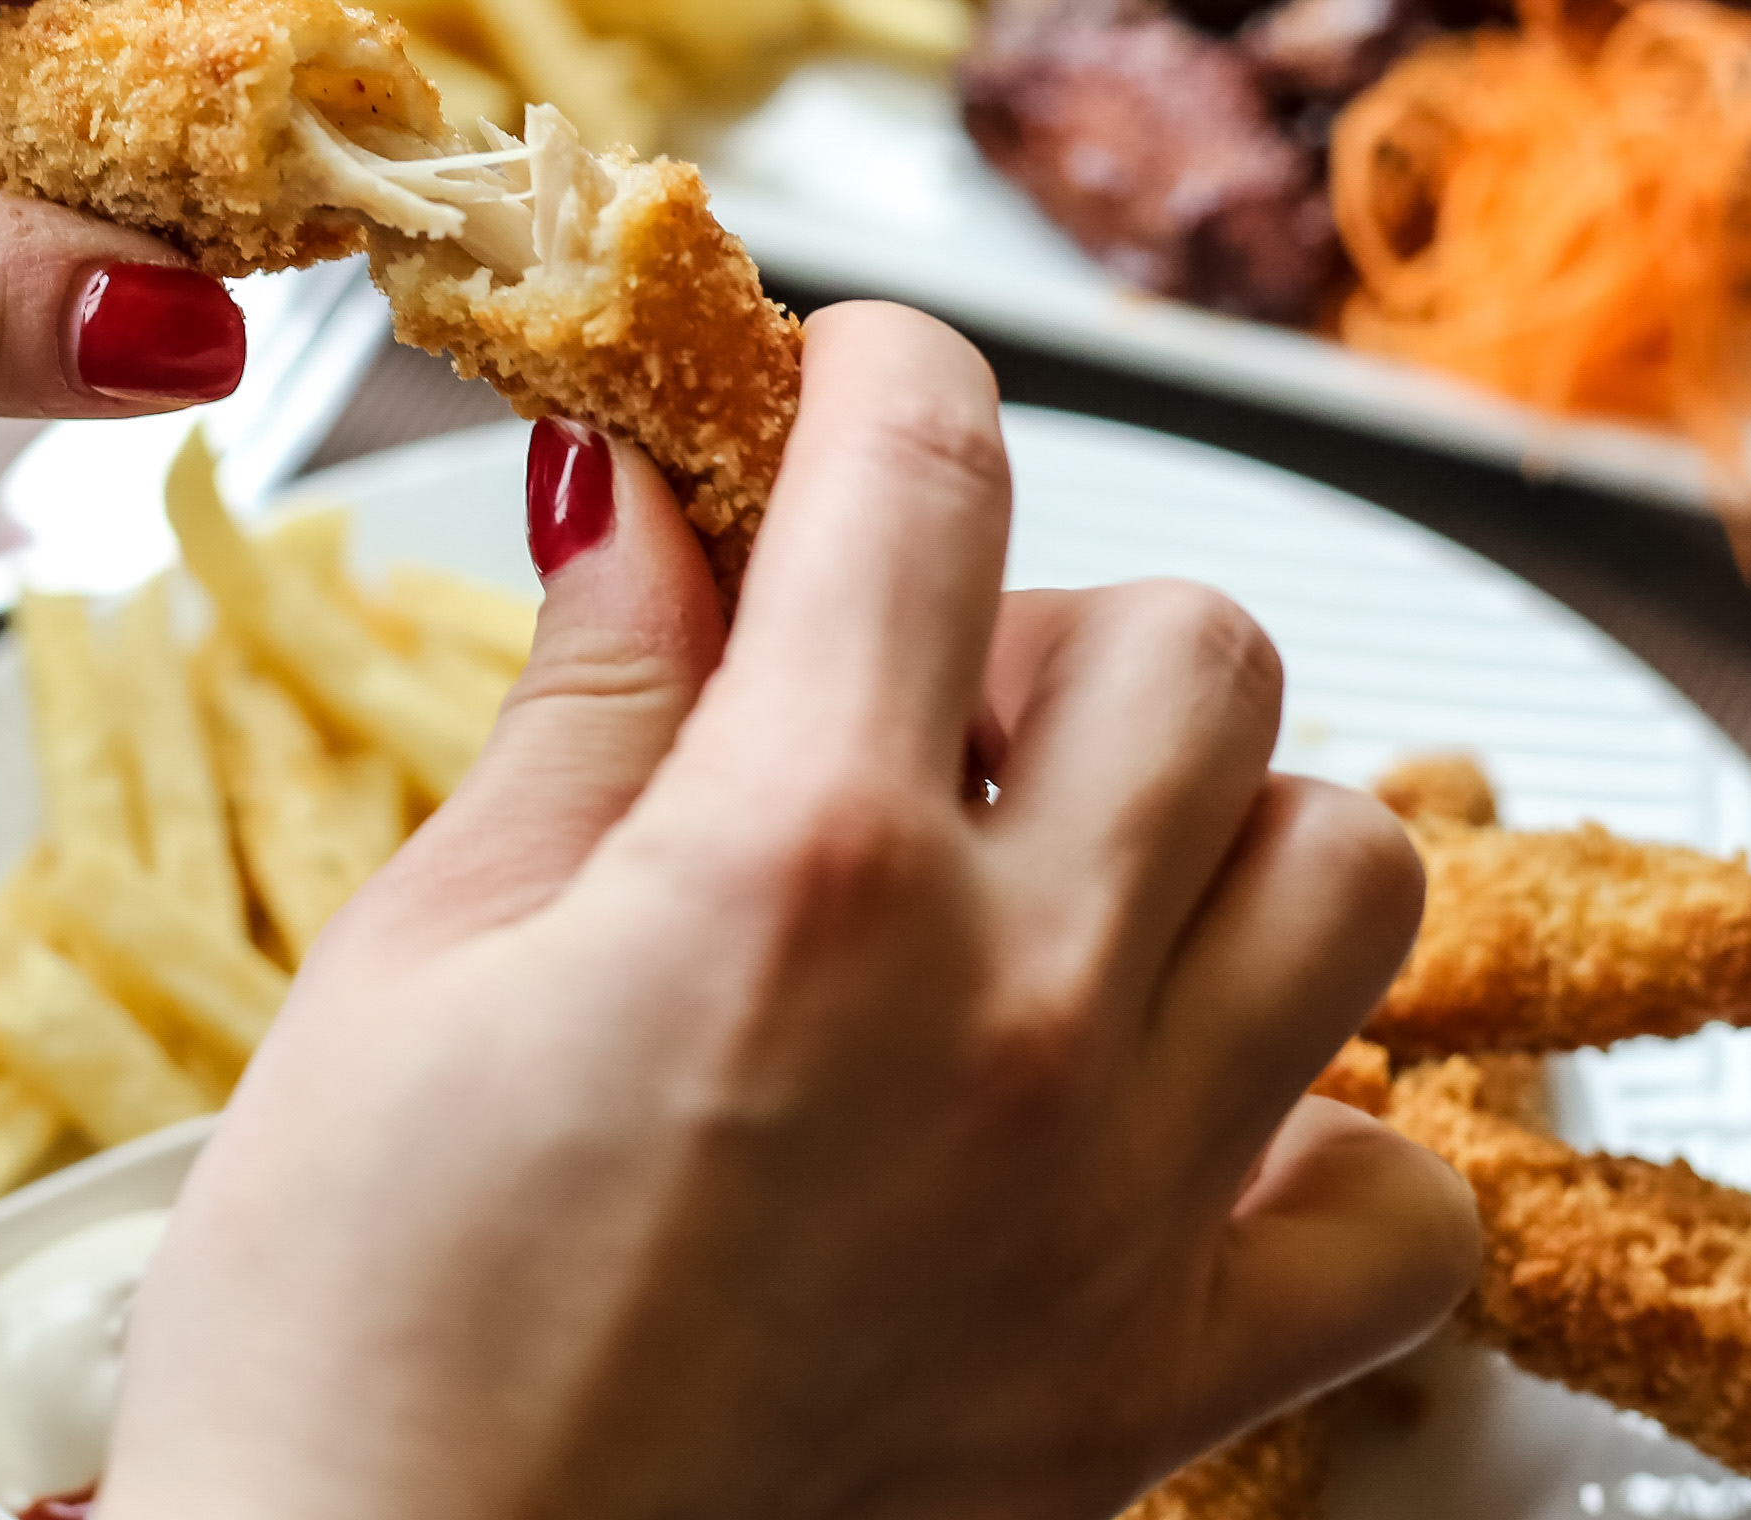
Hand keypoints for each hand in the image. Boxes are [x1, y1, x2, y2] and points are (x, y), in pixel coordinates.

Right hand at [102, 304, 1478, 1519]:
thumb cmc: (350, 1329)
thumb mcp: (420, 950)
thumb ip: (591, 696)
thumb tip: (652, 494)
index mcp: (792, 864)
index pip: (928, 472)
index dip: (879, 370)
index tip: (843, 382)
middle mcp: (1008, 1008)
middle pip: (1199, 646)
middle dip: (1044, 625)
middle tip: (904, 708)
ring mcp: (1120, 1200)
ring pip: (1348, 871)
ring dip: (1205, 840)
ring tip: (1041, 899)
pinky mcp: (1165, 1381)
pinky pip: (1399, 1199)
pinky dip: (1311, 1136)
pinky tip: (1146, 1125)